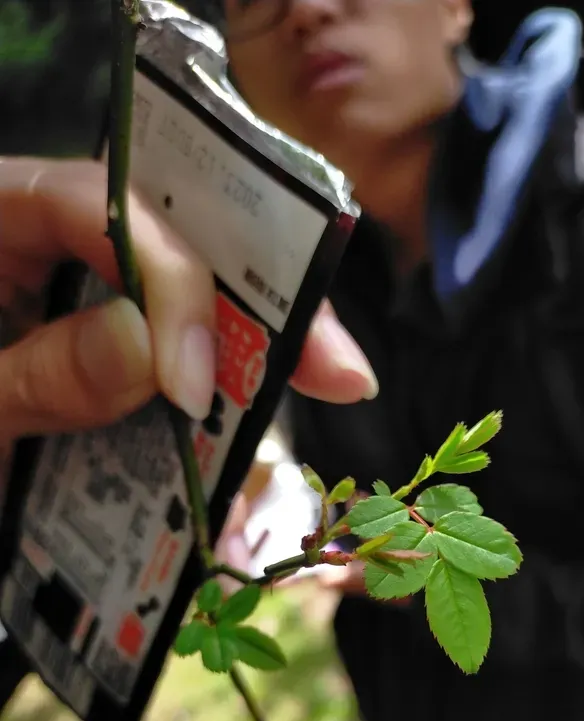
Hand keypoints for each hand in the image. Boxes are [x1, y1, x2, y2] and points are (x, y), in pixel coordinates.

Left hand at [0, 157, 377, 445]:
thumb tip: (153, 346)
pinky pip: (175, 361)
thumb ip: (38, 375)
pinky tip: (245, 442)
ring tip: (324, 388)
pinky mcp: (99, 353)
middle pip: (175, 244)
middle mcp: (46, 248)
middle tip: (342, 369)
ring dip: (254, 354)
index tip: (199, 388)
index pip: (100, 212)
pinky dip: (216, 400)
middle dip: (263, 304)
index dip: (170, 288)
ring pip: (191, 304)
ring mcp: (79, 301)